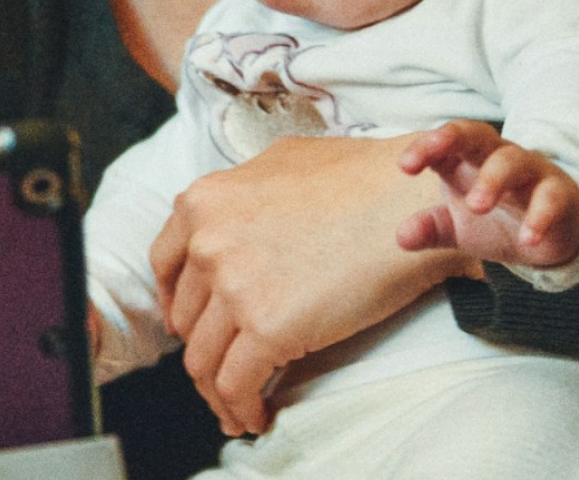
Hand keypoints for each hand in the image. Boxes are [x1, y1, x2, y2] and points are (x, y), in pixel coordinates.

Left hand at [149, 134, 477, 437]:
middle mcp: (208, 243)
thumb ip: (244, 192)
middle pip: (187, 318)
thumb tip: (232, 218)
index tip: (188, 324)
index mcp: (204, 202)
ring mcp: (233, 287)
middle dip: (203, 348)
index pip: (165, 265)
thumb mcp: (282, 161)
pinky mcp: (267, 327)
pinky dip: (240, 408)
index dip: (176, 303)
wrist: (412, 200)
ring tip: (236, 408)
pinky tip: (256, 416)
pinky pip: (236, 384)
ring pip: (203, 359)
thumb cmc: (364, 178)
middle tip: (222, 368)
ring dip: (217, 392)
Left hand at [397, 120, 578, 269]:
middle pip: (476, 135)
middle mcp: (498, 157)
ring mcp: (531, 172)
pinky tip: (527, 239)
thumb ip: (431, 228)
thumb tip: (401, 237)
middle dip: (453, 139)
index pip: (444, 142)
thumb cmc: (496, 220)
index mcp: (467, 159)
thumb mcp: (458, 228)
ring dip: (493, 180)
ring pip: (512, 161)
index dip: (425, 147)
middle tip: (433, 160)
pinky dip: (539, 217)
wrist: (550, 236)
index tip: (405, 166)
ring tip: (477, 207)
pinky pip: (551, 198)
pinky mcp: (560, 194)